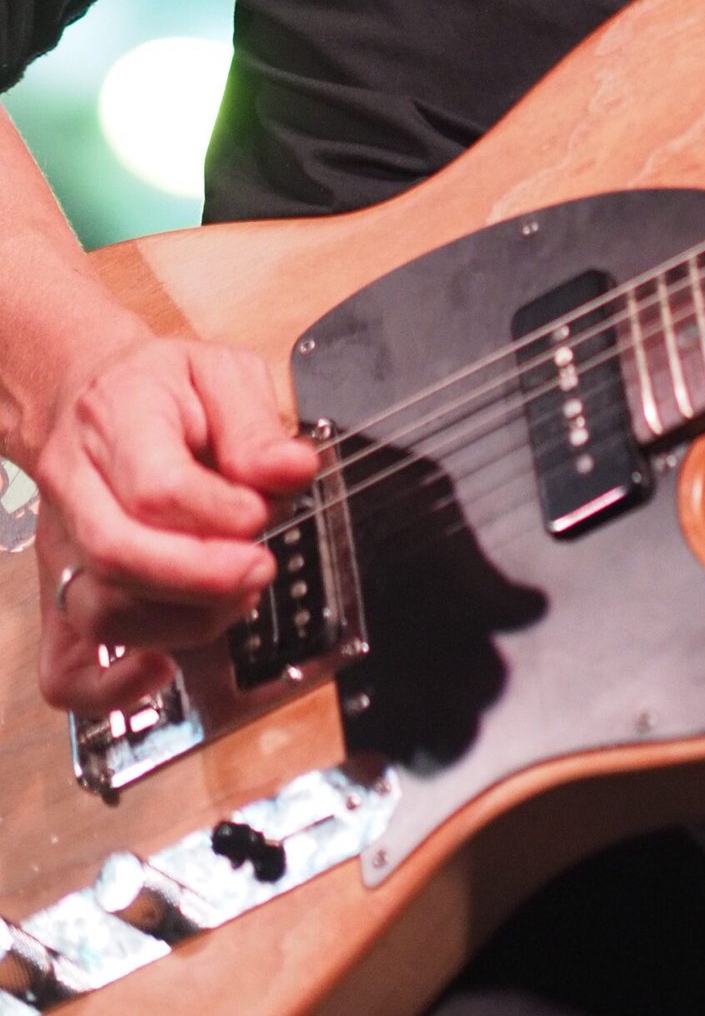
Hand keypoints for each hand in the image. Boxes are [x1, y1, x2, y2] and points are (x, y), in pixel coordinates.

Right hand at [32, 337, 320, 714]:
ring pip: (100, 611)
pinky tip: (163, 668)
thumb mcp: (220, 371)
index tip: (262, 511)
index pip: (157, 487)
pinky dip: (110, 687)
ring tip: (237, 593)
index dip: (219, 513)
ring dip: (180, 620)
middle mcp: (76, 488)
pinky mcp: (60, 594)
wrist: (88, 394)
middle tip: (260, 567)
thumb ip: (256, 423)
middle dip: (203, 578)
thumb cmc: (161, 387)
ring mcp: (63, 548)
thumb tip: (291, 470)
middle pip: (120, 555)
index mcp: (115, 420)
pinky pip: (62, 667)